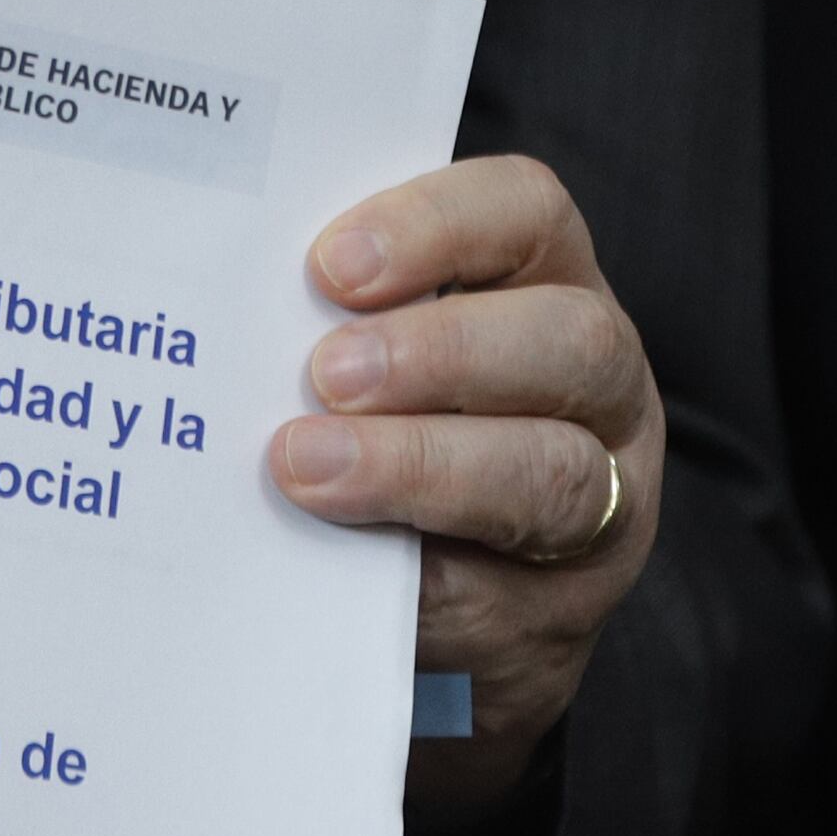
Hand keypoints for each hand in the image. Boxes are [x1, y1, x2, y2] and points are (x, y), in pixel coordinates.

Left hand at [269, 155, 662, 817]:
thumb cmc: (394, 426)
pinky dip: (405, 579)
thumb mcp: (389, 345)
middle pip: (571, 342)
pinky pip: (494, 598)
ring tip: (308, 469)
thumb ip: (345, 316)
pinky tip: (328, 564)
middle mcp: (601, 389)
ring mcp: (600, 510)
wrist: (446, 606)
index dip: (436, 226)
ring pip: (555, 476)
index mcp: (553, 285)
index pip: (526, 214)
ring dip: (421, 467)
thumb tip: (235, 300)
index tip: (330, 265)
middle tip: (325, 374)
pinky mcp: (555, 620)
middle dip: (442, 352)